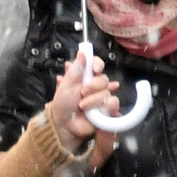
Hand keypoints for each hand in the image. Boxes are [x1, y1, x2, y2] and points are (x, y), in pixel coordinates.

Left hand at [45, 53, 125, 168]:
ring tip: (82, 106)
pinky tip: (103, 108)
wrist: (64, 124)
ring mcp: (102, 98)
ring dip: (94, 99)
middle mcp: (96, 86)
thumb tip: (82, 51)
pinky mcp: (108, 110)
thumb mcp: (66, 85)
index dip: (98, 64)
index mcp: (85, 78)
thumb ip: (76, 69)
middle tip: (82, 92)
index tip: (96, 69)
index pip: (97, 65)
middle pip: (104, 79)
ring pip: (107, 92)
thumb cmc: (62, 104)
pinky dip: (107, 106)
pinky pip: (113, 104)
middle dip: (94, 85)